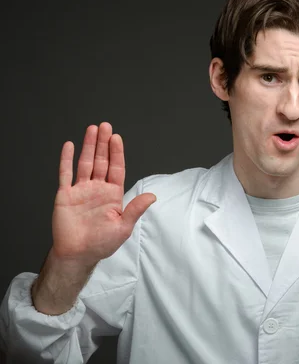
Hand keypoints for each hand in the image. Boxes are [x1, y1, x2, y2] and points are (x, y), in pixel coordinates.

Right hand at [51, 122, 155, 266]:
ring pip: (86, 163)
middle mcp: (97, 189)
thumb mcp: (123, 227)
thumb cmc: (102, 243)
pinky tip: (69, 145)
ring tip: (92, 129)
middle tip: (106, 126)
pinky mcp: (65, 195)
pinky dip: (66, 160)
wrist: (78, 254)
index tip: (117, 138)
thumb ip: (135, 209)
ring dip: (89, 146)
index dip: (117, 153)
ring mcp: (81, 190)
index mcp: (113, 194)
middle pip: (102, 161)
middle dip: (104, 143)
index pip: (116, 168)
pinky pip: (65, 174)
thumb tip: (152, 196)